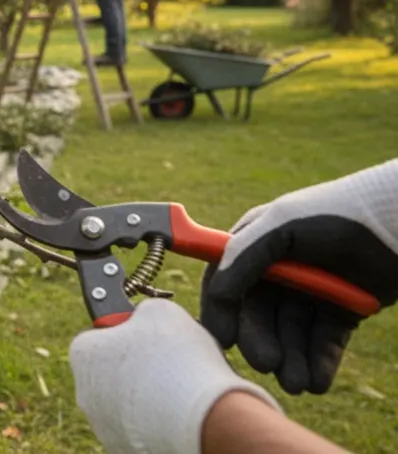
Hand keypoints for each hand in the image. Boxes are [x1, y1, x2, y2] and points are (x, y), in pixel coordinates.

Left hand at [70, 299, 279, 453]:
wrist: (205, 418)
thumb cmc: (178, 359)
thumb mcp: (160, 311)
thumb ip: (141, 312)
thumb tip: (142, 319)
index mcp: (83, 354)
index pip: (99, 337)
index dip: (127, 335)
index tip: (150, 339)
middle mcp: (84, 393)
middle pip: (111, 373)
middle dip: (137, 368)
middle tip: (169, 365)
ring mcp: (102, 425)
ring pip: (125, 404)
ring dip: (147, 397)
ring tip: (180, 391)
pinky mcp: (122, 448)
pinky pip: (140, 429)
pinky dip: (157, 422)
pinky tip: (179, 415)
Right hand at [200, 159, 397, 393]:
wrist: (394, 223)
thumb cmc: (332, 215)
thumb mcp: (279, 227)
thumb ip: (242, 256)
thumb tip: (217, 294)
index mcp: (256, 248)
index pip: (225, 284)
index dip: (221, 312)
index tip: (222, 340)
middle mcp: (279, 274)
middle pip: (259, 317)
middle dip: (261, 343)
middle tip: (268, 364)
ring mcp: (310, 295)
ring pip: (291, 336)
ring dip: (291, 361)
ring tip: (298, 382)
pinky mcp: (342, 312)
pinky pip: (324, 344)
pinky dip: (319, 364)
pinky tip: (317, 382)